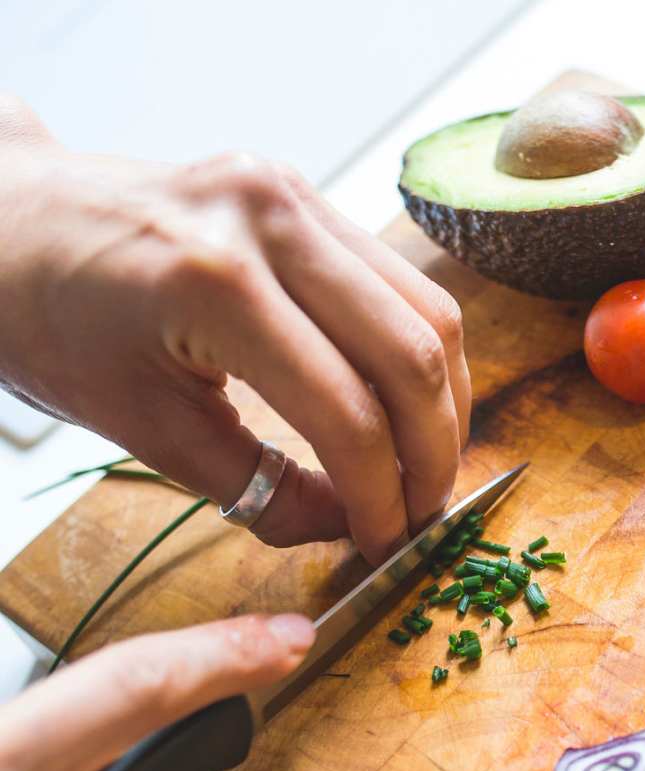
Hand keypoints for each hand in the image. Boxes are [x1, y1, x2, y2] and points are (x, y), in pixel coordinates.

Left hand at [0, 97, 470, 562]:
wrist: (9, 224)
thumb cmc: (50, 324)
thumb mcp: (146, 427)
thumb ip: (259, 489)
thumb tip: (346, 526)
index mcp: (217, 284)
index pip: (346, 412)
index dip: (382, 494)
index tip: (387, 543)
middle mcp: (270, 220)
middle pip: (412, 352)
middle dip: (434, 452)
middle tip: (423, 513)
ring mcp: (293, 193)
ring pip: (428, 308)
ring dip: (442, 400)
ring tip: (422, 464)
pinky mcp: (302, 194)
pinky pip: (397, 280)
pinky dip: (415, 351)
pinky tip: (402, 402)